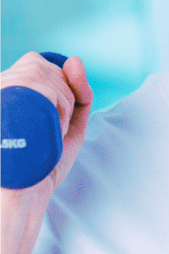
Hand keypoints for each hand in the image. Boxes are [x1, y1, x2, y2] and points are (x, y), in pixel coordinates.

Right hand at [2, 53, 91, 253]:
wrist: (22, 194)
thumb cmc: (43, 163)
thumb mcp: (69, 123)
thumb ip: (77, 91)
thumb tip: (74, 59)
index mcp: (6, 91)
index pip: (36, 64)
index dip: (57, 89)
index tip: (55, 119)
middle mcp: (0, 89)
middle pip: (46, 69)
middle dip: (62, 101)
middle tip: (47, 132)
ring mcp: (1, 94)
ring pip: (48, 78)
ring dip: (59, 109)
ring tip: (44, 135)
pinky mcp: (4, 101)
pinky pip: (46, 89)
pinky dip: (58, 112)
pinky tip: (47, 132)